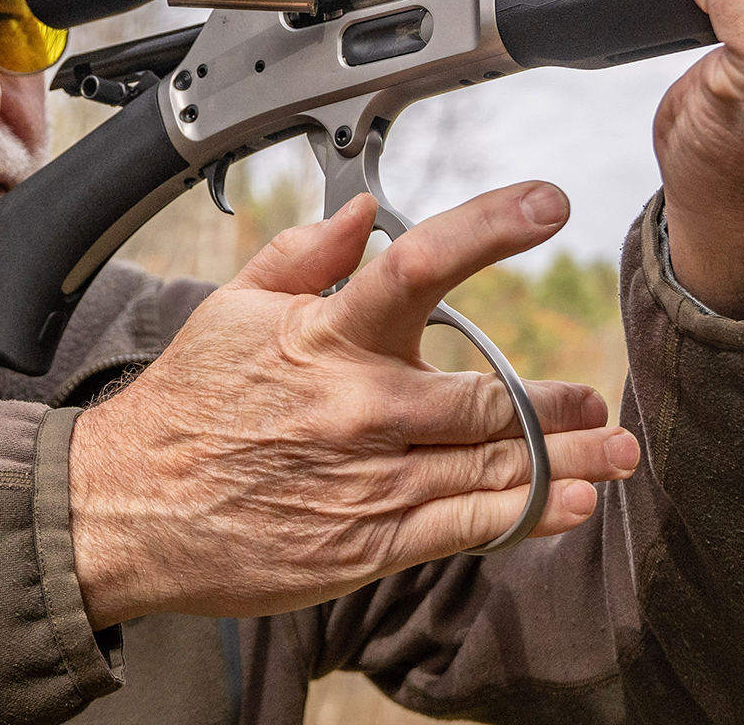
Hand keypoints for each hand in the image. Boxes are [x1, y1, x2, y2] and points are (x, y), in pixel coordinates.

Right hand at [68, 184, 640, 627]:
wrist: (127, 509)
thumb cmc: (185, 406)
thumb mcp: (230, 310)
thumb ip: (303, 255)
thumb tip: (362, 213)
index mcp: (325, 337)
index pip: (420, 266)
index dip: (490, 227)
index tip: (547, 202)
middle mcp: (360, 406)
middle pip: (488, 395)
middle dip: (558, 398)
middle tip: (598, 394)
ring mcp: (371, 480)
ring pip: (493, 465)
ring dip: (568, 458)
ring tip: (616, 448)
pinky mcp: (370, 541)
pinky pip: (467, 526)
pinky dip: (528, 514)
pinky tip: (571, 503)